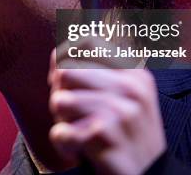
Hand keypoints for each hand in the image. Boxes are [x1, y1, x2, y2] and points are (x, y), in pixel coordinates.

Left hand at [48, 50, 165, 174]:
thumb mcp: (128, 97)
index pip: (86, 42)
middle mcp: (129, 88)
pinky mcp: (103, 136)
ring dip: (61, 120)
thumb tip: (56, 54)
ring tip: (79, 130)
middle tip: (73, 112)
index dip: (64, 59)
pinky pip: (59, 132)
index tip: (67, 82)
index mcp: (134, 73)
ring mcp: (118, 111)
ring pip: (59, 101)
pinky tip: (79, 148)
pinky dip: (63, 143)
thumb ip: (98, 72)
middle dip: (60, 93)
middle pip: (65, 71)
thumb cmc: (128, 134)